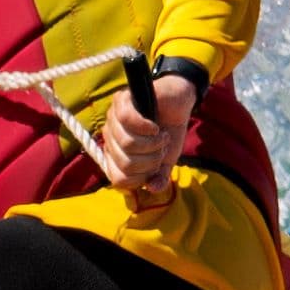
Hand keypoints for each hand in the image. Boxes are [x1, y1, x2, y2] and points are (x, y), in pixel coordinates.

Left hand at [102, 65, 198, 214]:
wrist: (178, 104)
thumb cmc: (168, 132)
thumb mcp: (166, 161)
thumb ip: (159, 177)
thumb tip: (151, 188)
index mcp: (116, 154)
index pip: (117, 179)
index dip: (140, 178)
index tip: (155, 166)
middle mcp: (110, 137)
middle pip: (125, 163)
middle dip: (151, 160)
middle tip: (161, 149)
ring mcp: (113, 118)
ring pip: (127, 143)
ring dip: (152, 144)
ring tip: (161, 137)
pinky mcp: (122, 101)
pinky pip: (128, 120)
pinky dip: (147, 128)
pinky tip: (155, 126)